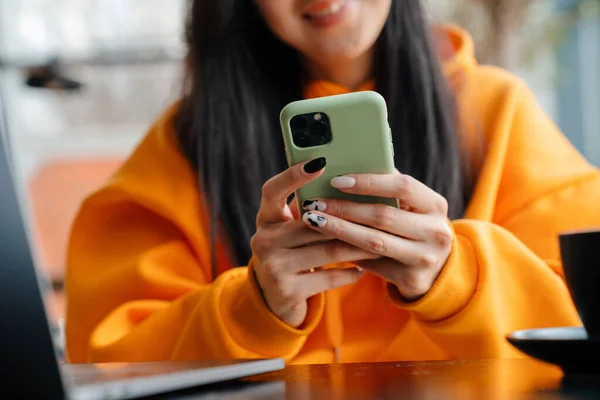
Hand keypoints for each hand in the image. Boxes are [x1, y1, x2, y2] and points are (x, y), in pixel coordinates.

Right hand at [251, 158, 377, 327]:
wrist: (277, 299)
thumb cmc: (294, 252)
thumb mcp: (293, 229)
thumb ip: (312, 209)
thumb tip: (350, 181)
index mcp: (265, 218)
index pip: (273, 190)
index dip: (293, 176)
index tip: (320, 161)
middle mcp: (263, 240)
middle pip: (312, 223)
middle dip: (349, 219)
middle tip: (379, 212)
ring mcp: (273, 266)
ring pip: (326, 250)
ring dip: (358, 247)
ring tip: (380, 242)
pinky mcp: (287, 290)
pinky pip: (328, 277)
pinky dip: (349, 273)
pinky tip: (363, 269)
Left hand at [300, 171, 452, 301]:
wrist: (436, 272)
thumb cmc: (413, 228)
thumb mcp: (412, 207)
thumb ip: (388, 190)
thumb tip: (346, 167)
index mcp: (435, 204)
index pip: (402, 186)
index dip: (368, 182)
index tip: (337, 180)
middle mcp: (435, 231)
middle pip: (382, 216)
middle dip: (344, 208)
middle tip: (315, 203)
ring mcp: (425, 258)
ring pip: (373, 242)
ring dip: (339, 230)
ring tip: (314, 220)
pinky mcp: (411, 279)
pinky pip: (371, 264)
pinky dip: (346, 252)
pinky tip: (324, 243)